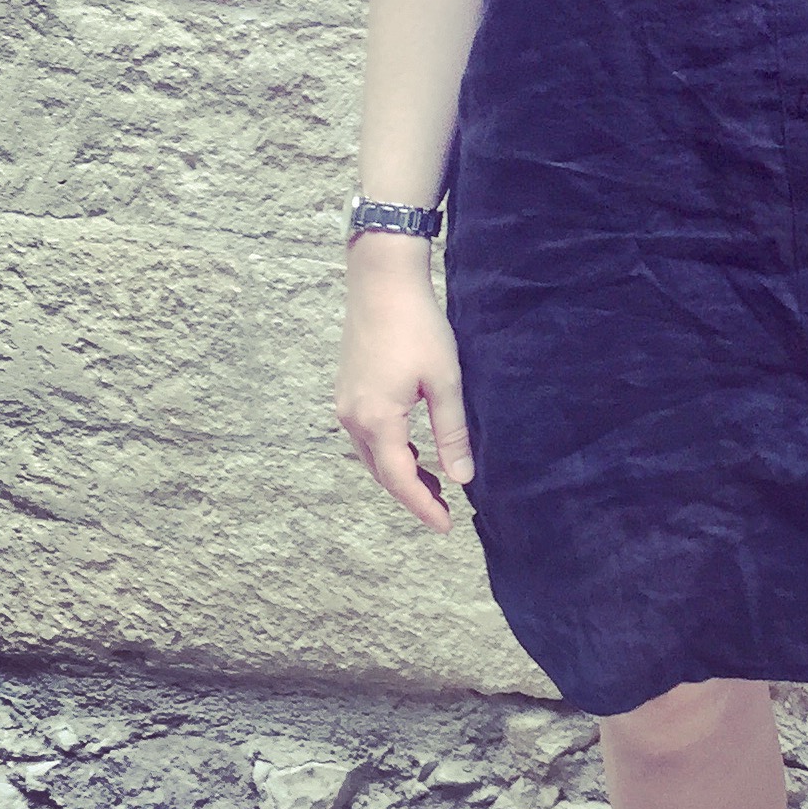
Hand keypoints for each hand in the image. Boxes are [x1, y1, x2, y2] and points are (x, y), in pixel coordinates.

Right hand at [335, 245, 474, 531]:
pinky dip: (388, 451)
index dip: (422, 507)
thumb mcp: (444, 380)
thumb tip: (462, 477)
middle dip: (411, 494)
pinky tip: (411, 448)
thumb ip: (452, 432)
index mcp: (377, 420)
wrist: (381, 281)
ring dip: (399, 473)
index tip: (445, 527)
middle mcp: (352, 418)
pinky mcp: (346, 390)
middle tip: (444, 508)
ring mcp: (345, 404)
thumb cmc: (418, 326)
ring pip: (371, 456)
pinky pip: (365, 436)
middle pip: (382, 473)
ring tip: (432, 483)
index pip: (400, 480)